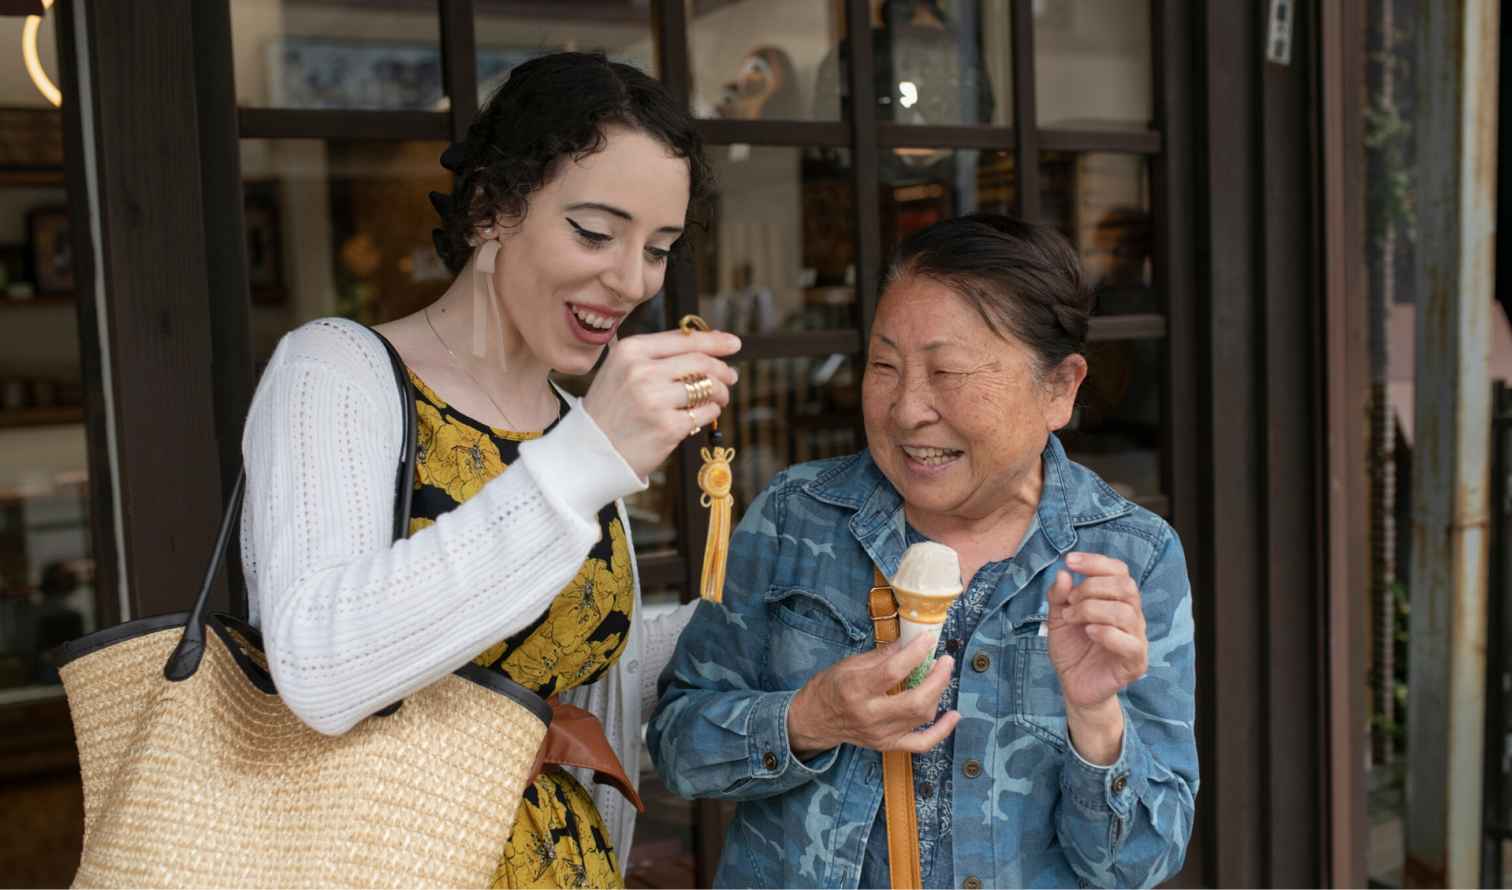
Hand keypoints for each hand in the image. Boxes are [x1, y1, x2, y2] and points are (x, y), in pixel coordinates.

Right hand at [581, 329, 740, 478]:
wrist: (590, 450)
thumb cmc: (611, 408)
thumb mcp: (622, 370)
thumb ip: (658, 355)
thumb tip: (708, 345)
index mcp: (631, 351)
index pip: (685, 340)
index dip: (715, 341)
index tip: (733, 344)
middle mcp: (642, 372)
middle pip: (701, 362)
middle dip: (723, 369)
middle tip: (731, 376)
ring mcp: (656, 400)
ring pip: (708, 387)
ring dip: (721, 393)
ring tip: (718, 398)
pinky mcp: (668, 427)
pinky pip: (706, 413)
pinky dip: (710, 413)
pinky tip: (701, 415)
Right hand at [787, 632, 960, 757]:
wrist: (815, 720)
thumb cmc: (830, 686)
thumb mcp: (849, 664)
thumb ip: (882, 656)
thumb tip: (910, 642)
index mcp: (855, 689)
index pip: (892, 672)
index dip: (915, 654)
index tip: (929, 639)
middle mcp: (869, 715)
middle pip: (914, 700)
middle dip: (937, 679)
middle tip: (946, 661)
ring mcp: (880, 734)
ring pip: (921, 717)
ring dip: (938, 693)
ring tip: (941, 675)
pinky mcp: (887, 745)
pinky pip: (921, 743)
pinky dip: (942, 731)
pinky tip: (954, 715)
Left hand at [1046, 552, 1146, 762]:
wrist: (1073, 685)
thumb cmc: (1071, 648)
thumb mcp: (1057, 618)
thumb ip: (1059, 596)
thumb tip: (1064, 573)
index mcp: (1117, 600)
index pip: (1119, 571)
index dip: (1096, 562)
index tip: (1070, 561)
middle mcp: (1132, 616)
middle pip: (1125, 586)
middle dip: (1092, 587)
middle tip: (1069, 603)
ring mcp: (1136, 639)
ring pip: (1126, 612)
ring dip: (1092, 609)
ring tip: (1072, 619)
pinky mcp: (1135, 663)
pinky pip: (1130, 643)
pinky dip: (1107, 633)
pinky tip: (1089, 632)